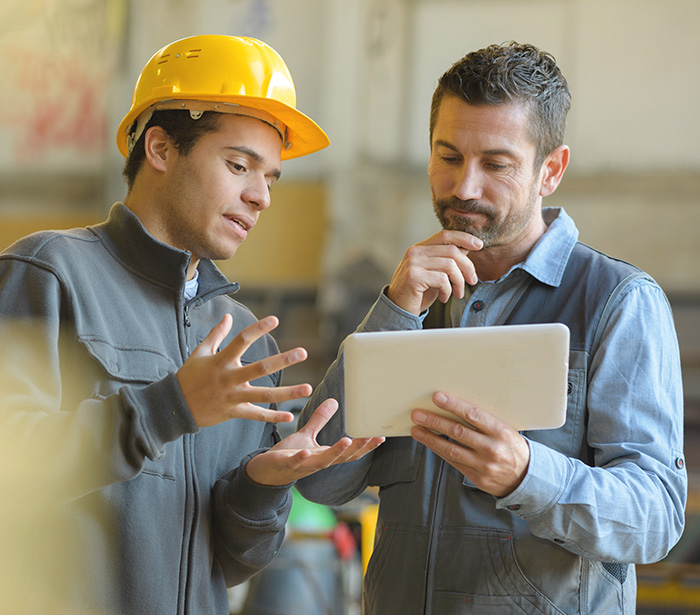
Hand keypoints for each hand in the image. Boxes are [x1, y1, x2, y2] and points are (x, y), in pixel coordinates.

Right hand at [177, 314, 311, 426]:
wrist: (175, 406)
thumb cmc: (188, 376)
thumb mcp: (200, 352)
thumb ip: (216, 334)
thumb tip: (227, 316)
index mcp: (221, 361)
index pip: (242, 340)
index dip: (258, 329)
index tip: (276, 319)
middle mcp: (229, 378)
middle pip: (260, 368)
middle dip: (283, 360)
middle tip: (303, 352)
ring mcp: (233, 397)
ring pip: (264, 395)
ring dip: (288, 393)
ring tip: (308, 388)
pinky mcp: (234, 412)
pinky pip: (256, 415)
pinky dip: (273, 417)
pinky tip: (290, 416)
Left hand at [245, 398, 384, 485]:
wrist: (264, 472)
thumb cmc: (287, 455)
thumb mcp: (306, 435)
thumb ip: (320, 420)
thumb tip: (334, 402)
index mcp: (324, 455)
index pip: (350, 452)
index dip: (366, 446)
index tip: (381, 435)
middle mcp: (317, 462)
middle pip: (342, 457)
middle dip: (358, 448)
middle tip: (373, 437)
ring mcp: (302, 465)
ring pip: (323, 461)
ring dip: (335, 452)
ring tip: (347, 441)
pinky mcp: (286, 465)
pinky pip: (295, 463)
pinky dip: (301, 459)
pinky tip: (306, 453)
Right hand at [386, 230, 482, 314]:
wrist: (398, 310)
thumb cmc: (418, 293)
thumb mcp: (435, 274)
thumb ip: (447, 260)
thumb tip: (467, 248)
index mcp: (419, 248)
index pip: (444, 235)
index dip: (464, 238)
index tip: (479, 245)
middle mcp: (414, 252)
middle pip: (452, 251)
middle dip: (468, 267)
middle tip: (472, 281)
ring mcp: (413, 263)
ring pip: (450, 265)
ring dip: (459, 281)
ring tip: (457, 293)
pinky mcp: (414, 276)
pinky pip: (442, 279)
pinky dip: (448, 290)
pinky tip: (443, 298)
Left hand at [410, 392, 529, 496]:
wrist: (528, 478)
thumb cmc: (513, 447)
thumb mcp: (506, 430)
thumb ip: (484, 422)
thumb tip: (456, 407)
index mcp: (501, 431)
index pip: (473, 415)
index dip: (453, 405)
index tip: (437, 397)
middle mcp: (492, 448)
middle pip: (457, 432)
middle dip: (435, 421)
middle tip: (418, 414)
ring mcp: (483, 465)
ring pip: (451, 449)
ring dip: (430, 438)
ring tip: (417, 429)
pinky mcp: (477, 477)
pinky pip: (453, 462)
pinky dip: (439, 451)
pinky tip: (429, 442)